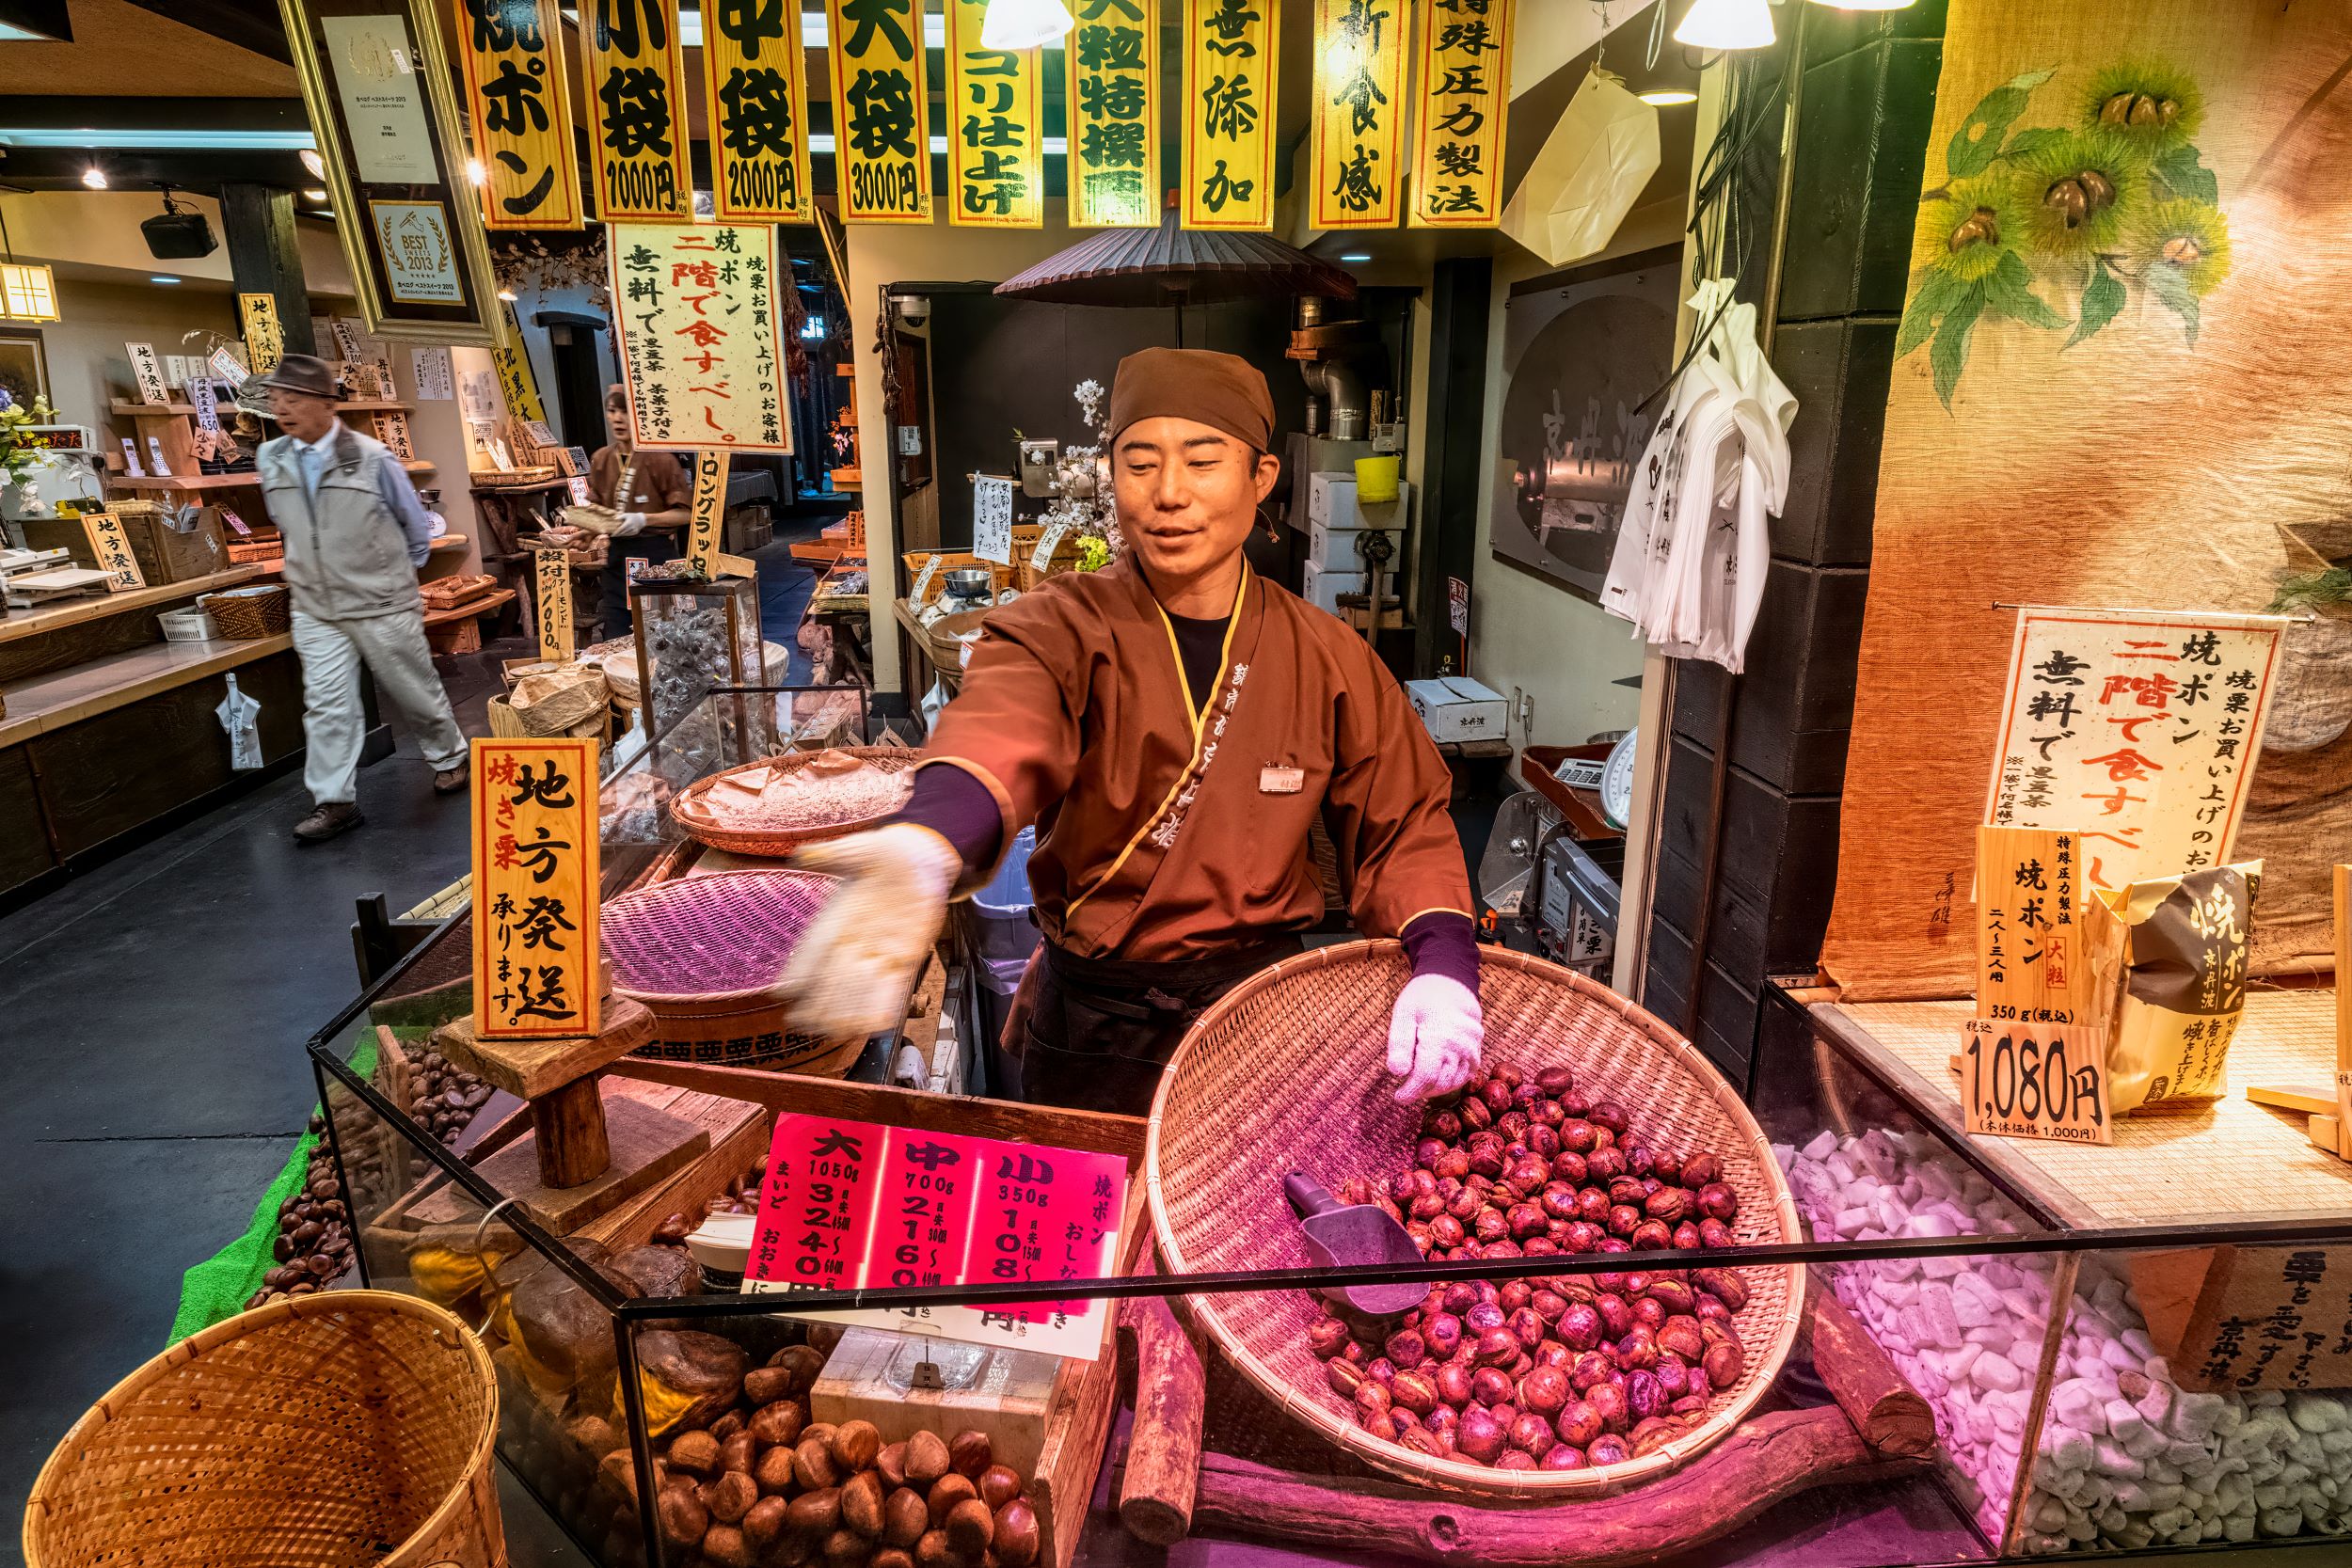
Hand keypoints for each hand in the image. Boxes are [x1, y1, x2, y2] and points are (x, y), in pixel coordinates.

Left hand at [614, 510, 647, 536]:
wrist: (641, 519)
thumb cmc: (631, 516)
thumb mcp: (626, 515)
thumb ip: (619, 517)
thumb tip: (613, 519)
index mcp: (629, 523)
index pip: (621, 529)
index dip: (616, 532)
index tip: (612, 535)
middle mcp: (632, 527)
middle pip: (622, 532)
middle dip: (617, 534)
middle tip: (612, 535)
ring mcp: (634, 530)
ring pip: (625, 534)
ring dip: (620, 535)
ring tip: (616, 535)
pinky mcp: (636, 532)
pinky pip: (628, 534)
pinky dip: (624, 534)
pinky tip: (621, 534)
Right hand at [776, 823, 962, 1039]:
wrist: (919, 858)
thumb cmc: (886, 852)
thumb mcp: (858, 848)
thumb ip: (832, 854)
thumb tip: (804, 854)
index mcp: (838, 915)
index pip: (813, 947)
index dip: (798, 970)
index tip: (784, 992)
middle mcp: (854, 937)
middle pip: (833, 974)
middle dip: (819, 1001)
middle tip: (804, 1024)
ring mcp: (878, 948)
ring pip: (858, 986)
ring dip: (847, 1010)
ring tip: (834, 1032)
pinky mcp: (904, 953)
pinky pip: (892, 985)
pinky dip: (883, 1004)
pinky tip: (876, 1024)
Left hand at [1385, 974, 1482, 1102]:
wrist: (1451, 985)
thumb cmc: (1422, 999)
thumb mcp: (1402, 1015)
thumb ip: (1399, 1043)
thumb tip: (1397, 1072)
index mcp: (1440, 1037)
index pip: (1426, 1077)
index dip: (1411, 1091)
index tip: (1399, 1097)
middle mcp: (1461, 1046)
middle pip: (1440, 1083)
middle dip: (1421, 1091)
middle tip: (1406, 1087)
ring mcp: (1472, 1050)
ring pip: (1454, 1083)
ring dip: (1435, 1089)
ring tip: (1418, 1082)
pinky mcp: (1477, 1053)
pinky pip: (1464, 1076)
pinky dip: (1449, 1082)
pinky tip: (1435, 1077)